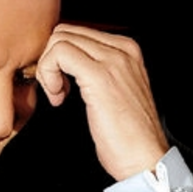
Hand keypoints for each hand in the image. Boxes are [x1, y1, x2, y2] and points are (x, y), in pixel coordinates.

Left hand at [36, 22, 168, 180]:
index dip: (59, 58)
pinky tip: (58, 97)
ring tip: (58, 95)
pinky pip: (59, 54)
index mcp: (127, 49)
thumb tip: (62, 62)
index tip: (61, 85)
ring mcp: (113, 60)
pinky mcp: (100, 76)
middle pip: (65, 33)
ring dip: (48, 68)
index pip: (76, 33)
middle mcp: (123, 49)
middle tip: (56, 90)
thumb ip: (92, 70)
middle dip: (50, 61)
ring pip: (59, 40)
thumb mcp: (111, 91)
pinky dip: (48, 74)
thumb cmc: (127, 134)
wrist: (144, 158)